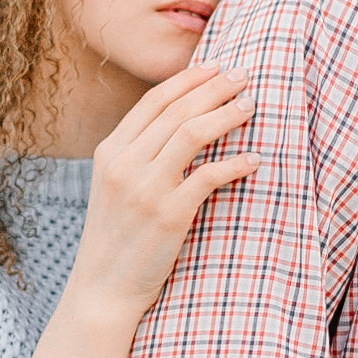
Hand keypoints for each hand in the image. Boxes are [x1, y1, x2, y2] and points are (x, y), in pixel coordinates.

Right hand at [68, 63, 257, 315]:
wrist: (103, 291)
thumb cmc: (116, 240)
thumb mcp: (114, 188)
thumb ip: (137, 156)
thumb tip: (178, 125)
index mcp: (109, 152)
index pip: (153, 101)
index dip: (187, 79)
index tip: (215, 66)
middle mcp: (124, 164)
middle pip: (177, 110)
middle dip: (215, 88)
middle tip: (244, 75)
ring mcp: (145, 189)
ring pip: (193, 133)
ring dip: (227, 114)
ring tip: (252, 106)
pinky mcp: (169, 215)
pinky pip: (209, 176)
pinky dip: (236, 163)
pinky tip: (254, 159)